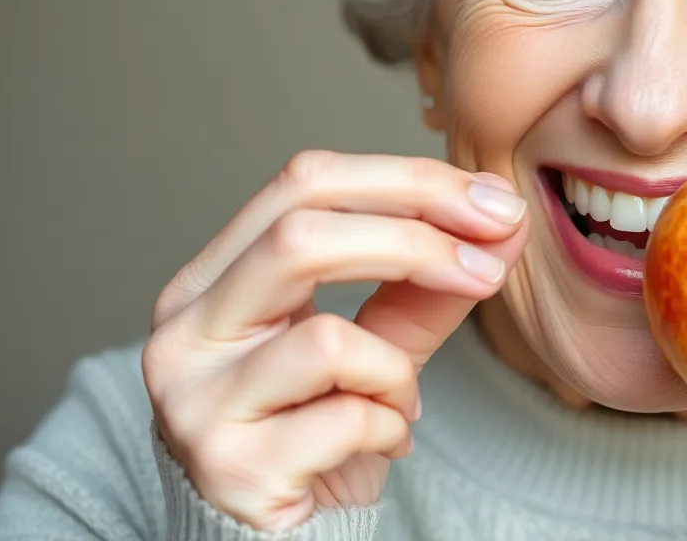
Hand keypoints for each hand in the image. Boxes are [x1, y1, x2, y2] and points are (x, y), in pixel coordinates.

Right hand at [142, 152, 528, 530]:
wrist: (286, 539)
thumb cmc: (319, 437)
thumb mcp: (378, 345)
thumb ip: (427, 284)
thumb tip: (501, 217)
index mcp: (213, 279)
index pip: (303, 183)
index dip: (406, 181)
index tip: (491, 204)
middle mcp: (185, 330)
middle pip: (299, 236)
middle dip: (417, 240)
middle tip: (490, 266)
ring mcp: (194, 399)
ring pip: (325, 340)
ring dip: (395, 370)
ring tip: (399, 401)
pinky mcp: (225, 466)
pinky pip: (343, 419)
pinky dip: (389, 427)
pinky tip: (383, 443)